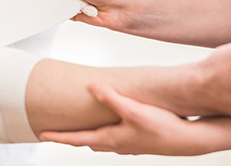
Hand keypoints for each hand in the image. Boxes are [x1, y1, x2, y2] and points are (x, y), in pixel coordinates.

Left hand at [40, 82, 210, 155]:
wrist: (188, 140)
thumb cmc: (161, 127)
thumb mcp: (133, 110)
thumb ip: (111, 97)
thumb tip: (92, 86)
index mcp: (111, 138)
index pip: (78, 139)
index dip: (59, 136)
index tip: (42, 134)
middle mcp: (117, 144)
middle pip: (88, 141)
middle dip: (72, 136)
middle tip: (58, 131)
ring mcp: (129, 144)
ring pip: (102, 140)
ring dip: (89, 134)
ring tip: (81, 127)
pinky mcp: (139, 140)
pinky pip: (115, 137)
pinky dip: (106, 132)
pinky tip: (113, 124)